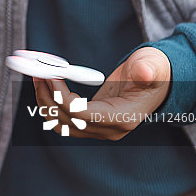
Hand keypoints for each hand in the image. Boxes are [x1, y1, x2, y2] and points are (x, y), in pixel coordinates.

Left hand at [33, 47, 171, 139]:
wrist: (157, 83)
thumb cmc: (155, 72)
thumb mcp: (153, 66)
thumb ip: (149, 70)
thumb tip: (144, 73)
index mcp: (123, 117)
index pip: (83, 116)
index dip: (62, 98)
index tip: (51, 76)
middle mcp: (109, 129)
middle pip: (67, 120)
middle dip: (48, 96)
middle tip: (38, 71)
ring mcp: (98, 128)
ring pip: (61, 122)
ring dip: (45, 100)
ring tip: (39, 74)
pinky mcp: (89, 122)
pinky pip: (63, 119)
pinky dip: (50, 102)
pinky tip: (47, 84)